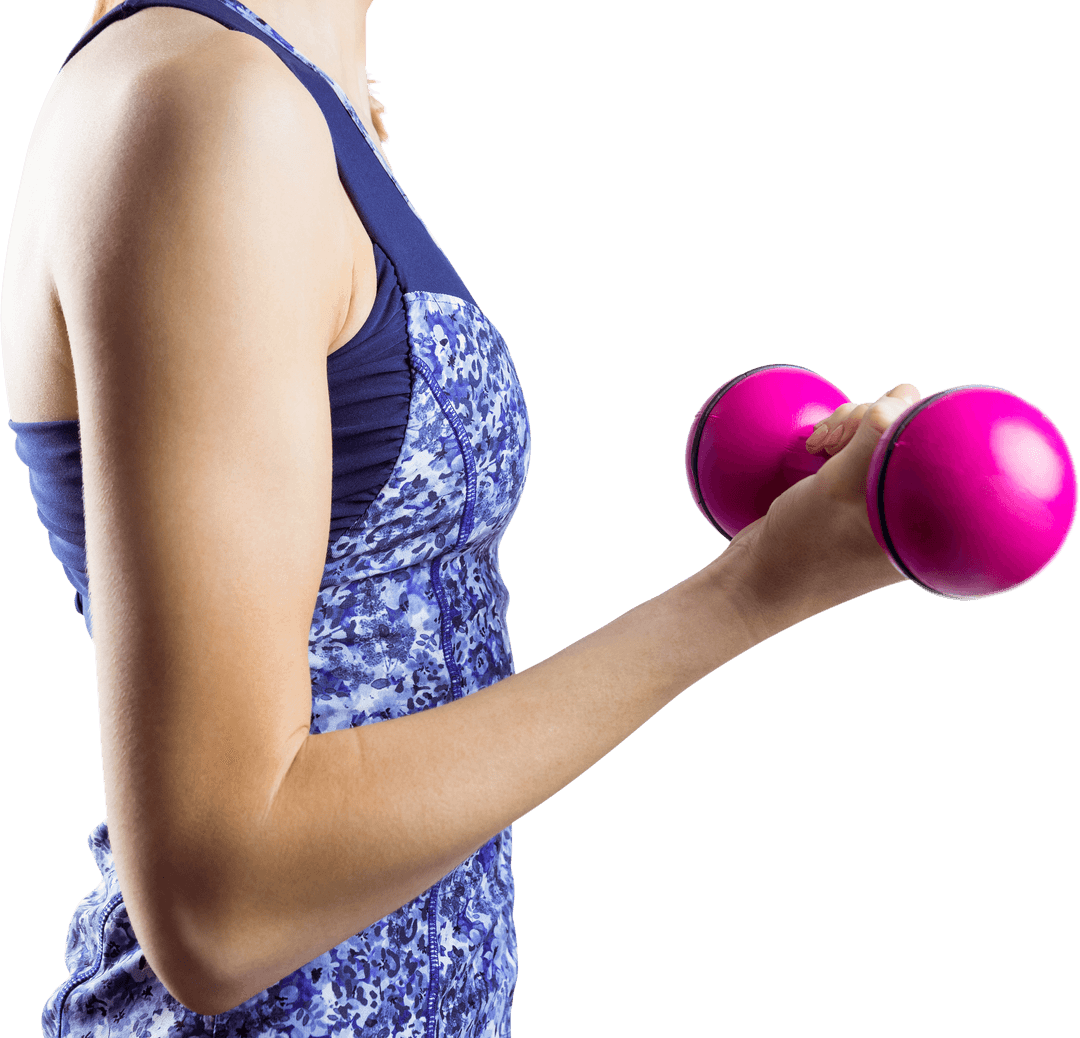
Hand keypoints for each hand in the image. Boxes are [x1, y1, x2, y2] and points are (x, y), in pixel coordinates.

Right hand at [720, 384, 922, 633]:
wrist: (756, 583)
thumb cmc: (803, 545)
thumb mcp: (839, 486)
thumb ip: (874, 437)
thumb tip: (905, 394)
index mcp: (921, 519)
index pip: (927, 444)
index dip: (895, 423)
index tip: (861, 431)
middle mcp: (904, 511)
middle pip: (901, 436)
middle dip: (861, 425)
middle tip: (828, 444)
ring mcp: (875, 505)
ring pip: (874, 439)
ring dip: (843, 430)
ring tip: (815, 447)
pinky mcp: (849, 501)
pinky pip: (853, 454)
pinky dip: (833, 444)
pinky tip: (812, 450)